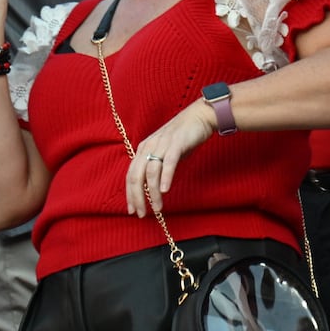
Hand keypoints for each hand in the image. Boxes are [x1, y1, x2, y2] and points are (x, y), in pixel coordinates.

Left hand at [126, 99, 216, 215]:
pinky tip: (165, 190)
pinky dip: (165, 177)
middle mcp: (149, 146)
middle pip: (136, 176)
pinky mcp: (176, 143)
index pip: (131, 175)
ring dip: (153, 193)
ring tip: (158, 207)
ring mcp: (162, 144)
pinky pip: (168, 162)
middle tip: (142, 214)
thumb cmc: (183, 136)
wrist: (199, 116)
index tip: (133, 210)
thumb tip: (152, 187)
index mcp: (143, 149)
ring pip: (151, 172)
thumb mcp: (164, 152)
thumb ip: (156, 166)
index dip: (130, 194)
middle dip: (137, 197)